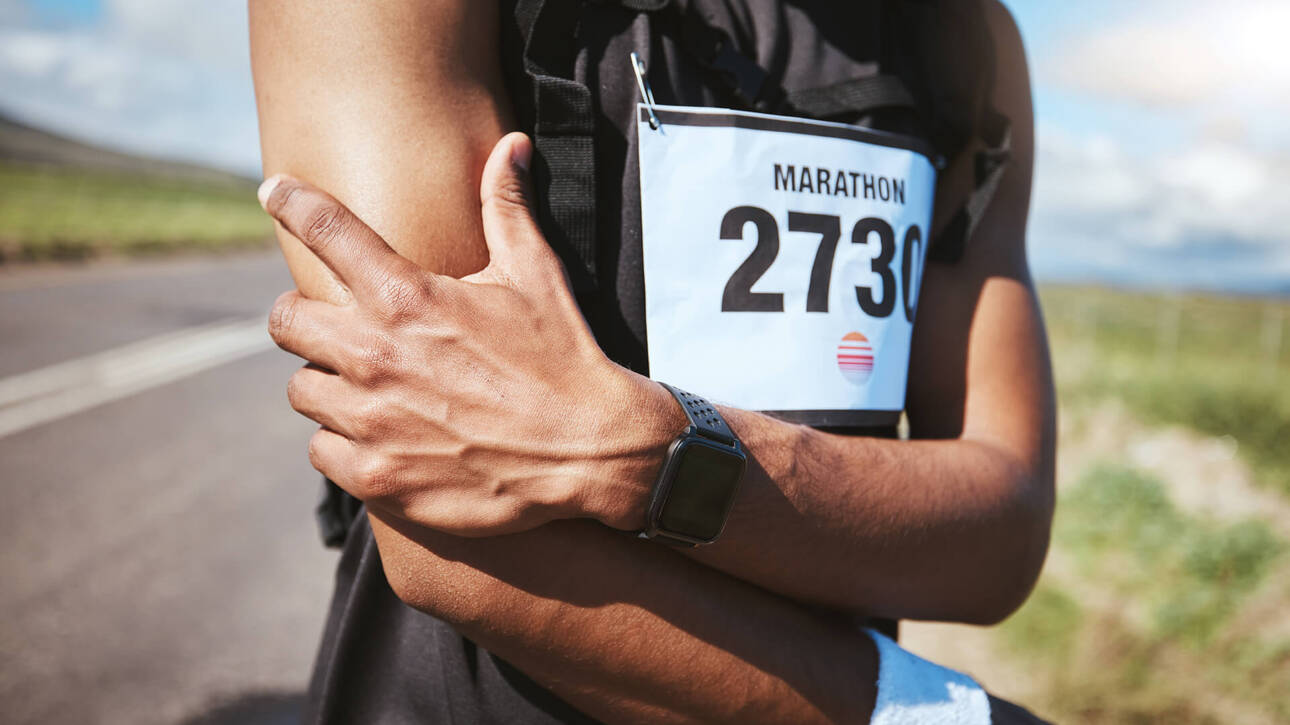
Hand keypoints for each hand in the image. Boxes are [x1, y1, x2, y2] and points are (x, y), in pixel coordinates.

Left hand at [260, 133, 674, 535]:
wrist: (591, 453)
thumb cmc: (562, 357)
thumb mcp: (535, 276)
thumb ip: (507, 207)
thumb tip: (511, 144)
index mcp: (409, 298)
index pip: (325, 230)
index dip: (291, 202)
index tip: (274, 192)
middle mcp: (377, 356)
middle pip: (284, 320)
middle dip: (306, 318)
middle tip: (338, 327)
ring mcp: (372, 421)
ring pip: (302, 390)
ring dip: (329, 385)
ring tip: (372, 389)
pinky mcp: (376, 477)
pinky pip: (320, 450)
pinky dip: (345, 443)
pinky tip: (383, 436)